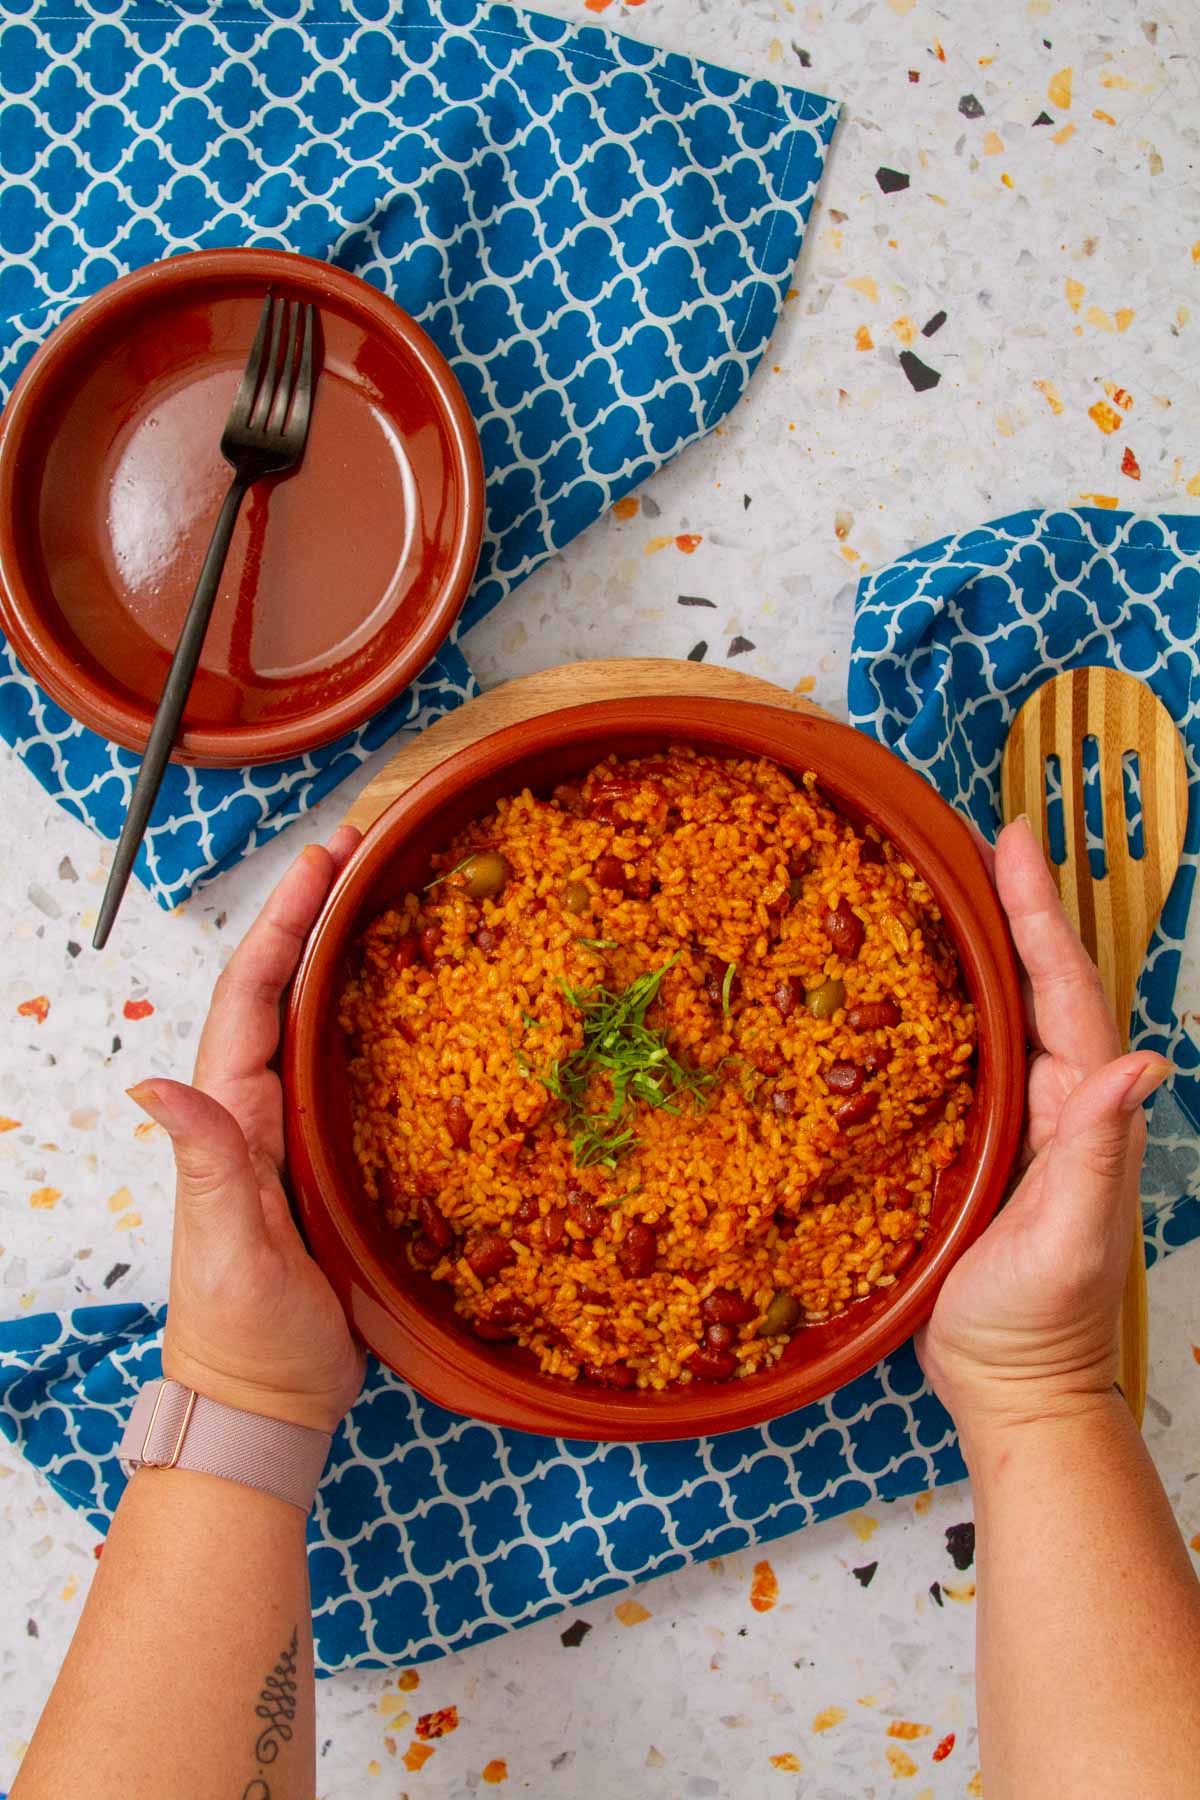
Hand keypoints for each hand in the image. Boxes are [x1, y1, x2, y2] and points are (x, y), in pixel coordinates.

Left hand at [129, 828, 365, 1434]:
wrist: (267, 1400)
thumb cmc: (243, 1332)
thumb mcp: (224, 1249)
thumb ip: (203, 1166)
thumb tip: (153, 1086)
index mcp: (230, 1115)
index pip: (252, 995)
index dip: (284, 921)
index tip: (323, 859)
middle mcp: (256, 1109)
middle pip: (281, 987)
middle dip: (313, 910)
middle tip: (363, 846)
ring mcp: (292, 1131)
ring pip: (313, 1020)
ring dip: (340, 951)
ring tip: (385, 893)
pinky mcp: (328, 1158)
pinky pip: (346, 1069)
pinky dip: (367, 1017)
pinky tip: (408, 998)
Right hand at [918, 816, 1170, 1433]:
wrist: (1013, 1389)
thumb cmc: (1038, 1326)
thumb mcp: (1068, 1243)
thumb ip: (1099, 1155)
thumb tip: (1140, 1064)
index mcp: (1078, 1111)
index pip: (1063, 994)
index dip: (1039, 917)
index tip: (1013, 845)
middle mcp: (1054, 1101)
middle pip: (1037, 983)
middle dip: (1015, 904)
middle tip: (979, 834)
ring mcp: (1016, 1120)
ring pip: (1003, 1009)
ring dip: (985, 940)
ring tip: (949, 875)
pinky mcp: (975, 1142)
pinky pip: (967, 1052)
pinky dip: (950, 999)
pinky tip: (915, 974)